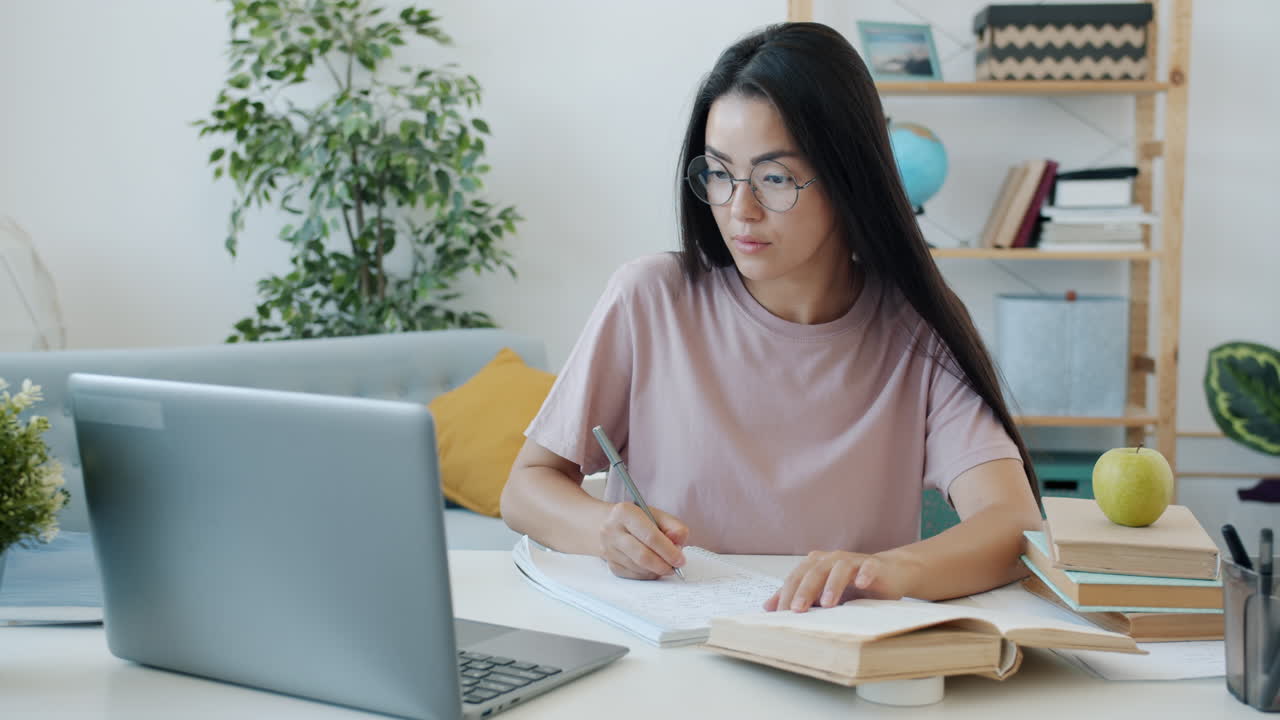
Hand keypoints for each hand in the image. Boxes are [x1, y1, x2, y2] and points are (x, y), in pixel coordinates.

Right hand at [598, 502, 688, 579]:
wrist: (608, 524)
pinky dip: (647, 574)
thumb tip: (678, 544)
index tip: (680, 560)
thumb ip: (674, 527)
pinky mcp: (610, 564)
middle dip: (663, 565)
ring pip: (638, 568)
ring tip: (665, 565)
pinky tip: (652, 567)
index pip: (650, 536)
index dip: (668, 551)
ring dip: (656, 570)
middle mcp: (612, 530)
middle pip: (643, 556)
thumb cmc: (637, 519)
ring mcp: (608, 549)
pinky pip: (633, 575)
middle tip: (675, 567)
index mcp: (625, 512)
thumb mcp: (657, 515)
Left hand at [764, 550, 920, 611]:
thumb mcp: (822, 593)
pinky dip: (865, 574)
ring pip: (839, 568)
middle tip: (797, 610)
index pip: (796, 578)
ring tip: (827, 603)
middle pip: (814, 572)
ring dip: (832, 585)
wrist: (887, 573)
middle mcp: (831, 559)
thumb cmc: (852, 585)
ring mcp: (853, 560)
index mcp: (815, 565)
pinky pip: (868, 567)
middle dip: (804, 591)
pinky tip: (862, 584)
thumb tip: (768, 607)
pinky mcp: (874, 564)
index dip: (787, 595)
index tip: (780, 616)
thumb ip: (797, 597)